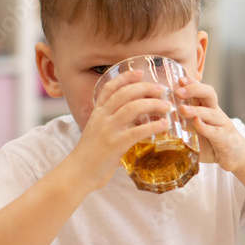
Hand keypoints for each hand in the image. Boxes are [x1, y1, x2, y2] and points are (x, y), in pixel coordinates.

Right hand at [71, 70, 172, 189]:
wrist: (77, 173)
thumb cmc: (91, 155)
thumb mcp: (98, 132)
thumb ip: (113, 123)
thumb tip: (137, 120)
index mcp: (98, 113)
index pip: (110, 88)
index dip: (124, 78)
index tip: (139, 72)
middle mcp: (102, 118)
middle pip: (125, 94)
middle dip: (145, 88)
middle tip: (161, 89)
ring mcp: (108, 130)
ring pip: (132, 108)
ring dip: (152, 104)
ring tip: (167, 106)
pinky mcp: (115, 145)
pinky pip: (137, 131)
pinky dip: (153, 126)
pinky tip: (164, 125)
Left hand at [176, 76, 244, 171]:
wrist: (234, 156)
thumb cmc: (210, 142)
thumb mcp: (193, 131)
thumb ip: (178, 124)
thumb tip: (154, 119)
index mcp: (206, 107)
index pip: (200, 89)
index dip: (191, 82)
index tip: (178, 79)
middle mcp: (215, 112)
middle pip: (209, 93)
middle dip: (194, 89)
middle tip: (179, 91)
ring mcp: (221, 124)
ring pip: (211, 112)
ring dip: (196, 110)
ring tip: (183, 109)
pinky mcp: (224, 138)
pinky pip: (215, 131)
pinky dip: (205, 127)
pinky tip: (197, 124)